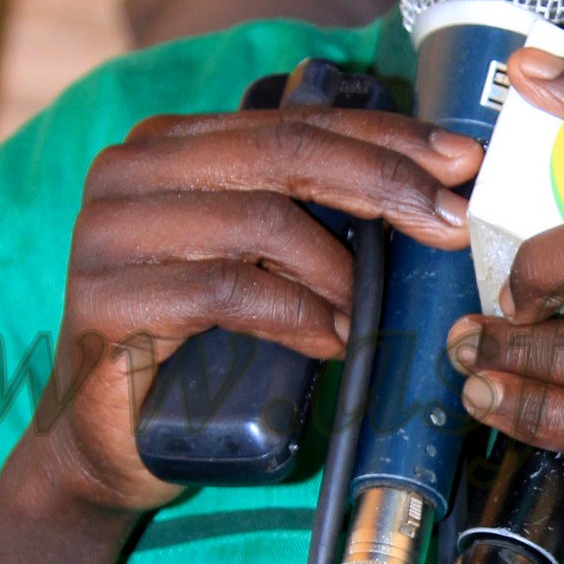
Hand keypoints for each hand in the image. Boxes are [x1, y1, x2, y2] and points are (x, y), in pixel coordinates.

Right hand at [14, 103, 480, 520]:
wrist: (106, 441)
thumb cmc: (196, 344)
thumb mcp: (258, 262)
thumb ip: (306, 214)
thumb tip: (431, 191)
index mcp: (170, 144)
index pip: (295, 123)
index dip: (385, 139)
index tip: (460, 163)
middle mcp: (129, 172)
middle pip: (282, 156)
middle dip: (382, 186)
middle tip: (450, 224)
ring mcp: (106, 234)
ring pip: (257, 222)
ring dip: (338, 270)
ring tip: (369, 313)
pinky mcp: (103, 303)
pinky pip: (223, 292)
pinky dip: (293, 317)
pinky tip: (331, 342)